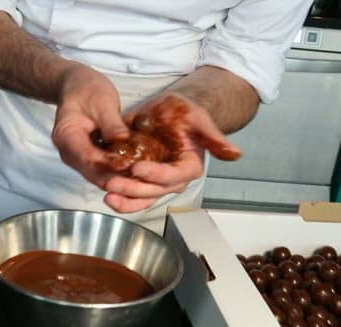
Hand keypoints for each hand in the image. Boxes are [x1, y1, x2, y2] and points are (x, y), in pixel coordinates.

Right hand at [51, 64, 130, 189]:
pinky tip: (137, 172)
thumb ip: (112, 124)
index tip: (130, 166)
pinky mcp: (89, 159)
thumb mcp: (102, 101)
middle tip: (142, 180)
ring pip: (99, 176)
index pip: (88, 158)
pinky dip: (119, 172)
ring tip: (143, 179)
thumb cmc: (87, 90)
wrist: (77, 87)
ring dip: (120, 179)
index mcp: (66, 136)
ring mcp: (77, 158)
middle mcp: (68, 153)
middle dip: (117, 178)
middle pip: (93, 173)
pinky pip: (103, 170)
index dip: (109, 165)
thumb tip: (123, 142)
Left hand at [102, 92, 241, 212]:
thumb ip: (215, 138)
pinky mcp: (141, 179)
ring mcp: (156, 181)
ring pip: (141, 197)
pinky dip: (119, 195)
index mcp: (189, 167)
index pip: (172, 176)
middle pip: (153, 190)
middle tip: (113, 184)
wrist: (171, 112)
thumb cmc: (186, 113)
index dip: (155, 174)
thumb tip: (236, 154)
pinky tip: (104, 191)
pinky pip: (131, 193)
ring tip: (107, 195)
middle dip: (133, 190)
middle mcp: (172, 179)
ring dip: (124, 200)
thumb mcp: (200, 120)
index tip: (138, 168)